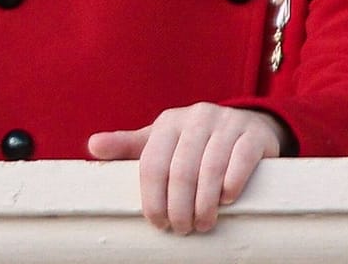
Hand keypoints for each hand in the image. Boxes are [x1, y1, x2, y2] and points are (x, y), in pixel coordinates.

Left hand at [87, 102, 287, 233]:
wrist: (247, 125)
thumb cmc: (195, 141)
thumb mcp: (162, 141)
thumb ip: (129, 146)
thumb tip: (93, 147)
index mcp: (168, 123)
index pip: (152, 164)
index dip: (152, 198)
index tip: (157, 223)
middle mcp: (196, 118)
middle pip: (181, 171)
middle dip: (179, 207)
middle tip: (181, 229)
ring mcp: (227, 124)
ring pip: (210, 169)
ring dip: (204, 204)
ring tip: (202, 224)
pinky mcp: (254, 135)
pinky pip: (241, 161)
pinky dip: (232, 184)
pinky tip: (226, 201)